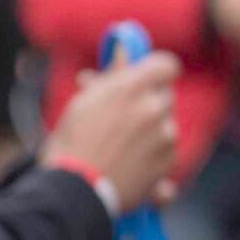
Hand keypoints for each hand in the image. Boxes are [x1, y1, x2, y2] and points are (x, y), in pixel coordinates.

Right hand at [46, 51, 180, 213]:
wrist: (73, 192)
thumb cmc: (71, 144)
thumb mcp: (85, 102)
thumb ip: (112, 74)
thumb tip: (124, 47)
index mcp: (134, 89)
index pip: (167, 65)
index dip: (156, 70)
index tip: (144, 78)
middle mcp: (156, 110)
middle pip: (165, 95)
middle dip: (148, 102)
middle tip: (119, 115)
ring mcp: (166, 139)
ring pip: (166, 125)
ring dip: (150, 130)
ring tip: (118, 146)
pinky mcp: (168, 165)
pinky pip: (166, 152)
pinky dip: (153, 158)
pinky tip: (129, 165)